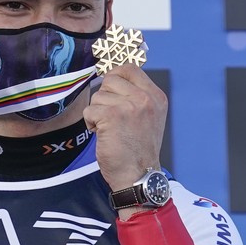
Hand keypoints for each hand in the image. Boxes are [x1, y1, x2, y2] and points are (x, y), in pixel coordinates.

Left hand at [83, 64, 167, 196]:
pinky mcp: (112, 116)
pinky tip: (103, 134)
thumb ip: (136, 97)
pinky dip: (91, 123)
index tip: (110, 90)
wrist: (139, 175)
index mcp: (156, 96)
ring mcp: (129, 106)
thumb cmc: (138, 149)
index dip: (115, 76)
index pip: (130, 68)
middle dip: (104, 98)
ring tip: (110, 129)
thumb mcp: (148, 117)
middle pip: (110, 80)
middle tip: (111, 117)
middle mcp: (145, 98)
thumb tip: (112, 78)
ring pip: (98, 96)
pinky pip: (90, 110)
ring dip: (97, 113)